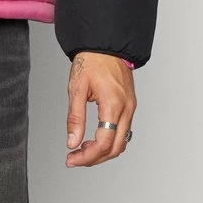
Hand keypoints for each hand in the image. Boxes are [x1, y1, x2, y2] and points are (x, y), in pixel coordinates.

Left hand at [65, 52, 135, 166]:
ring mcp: (130, 107)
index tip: (71, 159)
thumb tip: (72, 142)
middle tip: (75, 159)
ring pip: (121, 142)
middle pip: (115, 148)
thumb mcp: (76, 87)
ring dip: (103, 151)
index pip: (104, 142)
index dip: (87, 156)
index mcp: (114, 104)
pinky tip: (94, 139)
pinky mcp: (129, 105)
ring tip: (82, 150)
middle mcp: (127, 109)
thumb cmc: (91, 61)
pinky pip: (123, 131)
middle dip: (94, 158)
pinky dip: (110, 140)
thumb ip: (75, 117)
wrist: (105, 43)